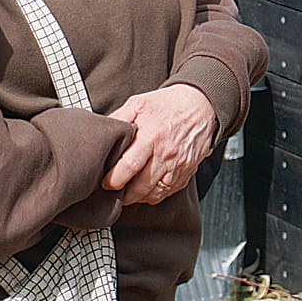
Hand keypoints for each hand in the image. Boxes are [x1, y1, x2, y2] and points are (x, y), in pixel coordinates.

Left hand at [103, 84, 216, 205]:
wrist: (201, 105)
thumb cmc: (168, 104)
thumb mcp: (139, 103)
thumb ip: (118, 118)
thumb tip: (99, 133)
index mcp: (151, 137)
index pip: (128, 168)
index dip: (113, 180)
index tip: (106, 182)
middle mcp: (166, 155)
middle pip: (141, 187)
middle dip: (124, 194)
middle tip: (115, 190)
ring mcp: (179, 166)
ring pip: (155, 194)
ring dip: (139, 197)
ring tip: (129, 192)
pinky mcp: (188, 171)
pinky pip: (168, 192)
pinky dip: (155, 195)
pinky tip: (147, 188)